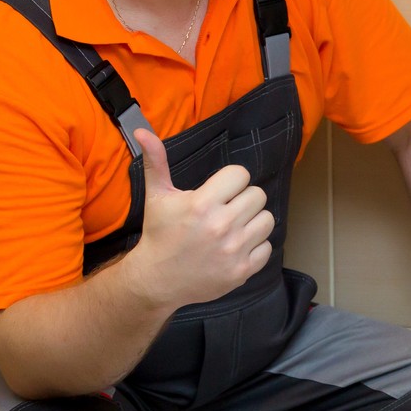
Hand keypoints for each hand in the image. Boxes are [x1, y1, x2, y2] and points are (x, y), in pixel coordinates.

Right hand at [124, 128, 274, 308]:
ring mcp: (234, 250)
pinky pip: (267, 247)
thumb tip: (143, 130)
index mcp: (202, 204)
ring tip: (234, 226)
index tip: (220, 191)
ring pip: (267, 220)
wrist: (157, 279)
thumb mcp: (157, 196)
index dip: (231, 180)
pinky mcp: (242, 270)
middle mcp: (221, 226)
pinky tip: (236, 247)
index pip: (241, 174)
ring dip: (253, 221)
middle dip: (243, 199)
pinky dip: (255, 246)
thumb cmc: (159, 234)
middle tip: (227, 209)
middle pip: (258, 195)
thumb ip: (156, 161)